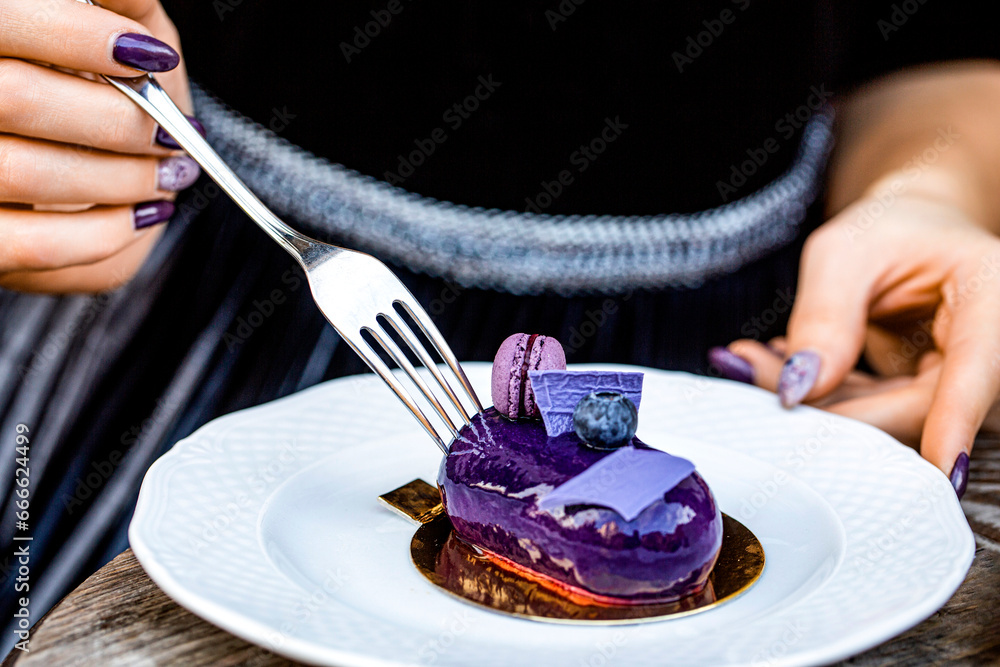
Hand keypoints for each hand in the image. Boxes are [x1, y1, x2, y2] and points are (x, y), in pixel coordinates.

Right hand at [0, 0, 198, 292]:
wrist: (66, 167)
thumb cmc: (91, 87)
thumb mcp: (107, 28)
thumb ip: (117, 3)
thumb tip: (132, 4)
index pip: (6, 20)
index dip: (79, 35)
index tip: (149, 56)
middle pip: (14, 97)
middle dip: (117, 120)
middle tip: (173, 133)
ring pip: (24, 172)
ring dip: (122, 178)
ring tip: (169, 173)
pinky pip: (35, 244)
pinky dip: (106, 232)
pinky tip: (145, 214)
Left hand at [715, 185, 999, 495]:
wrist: (910, 231)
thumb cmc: (888, 229)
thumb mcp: (845, 251)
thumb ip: (826, 316)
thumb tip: (800, 390)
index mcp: (992, 298)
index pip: (976, 373)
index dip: (953, 421)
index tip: (940, 466)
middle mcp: (988, 348)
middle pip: (914, 408)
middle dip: (824, 404)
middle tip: (746, 366)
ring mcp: (956, 382)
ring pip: (883, 420)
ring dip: (811, 402)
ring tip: (748, 359)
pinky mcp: (922, 399)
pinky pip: (869, 413)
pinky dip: (818, 397)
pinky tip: (771, 364)